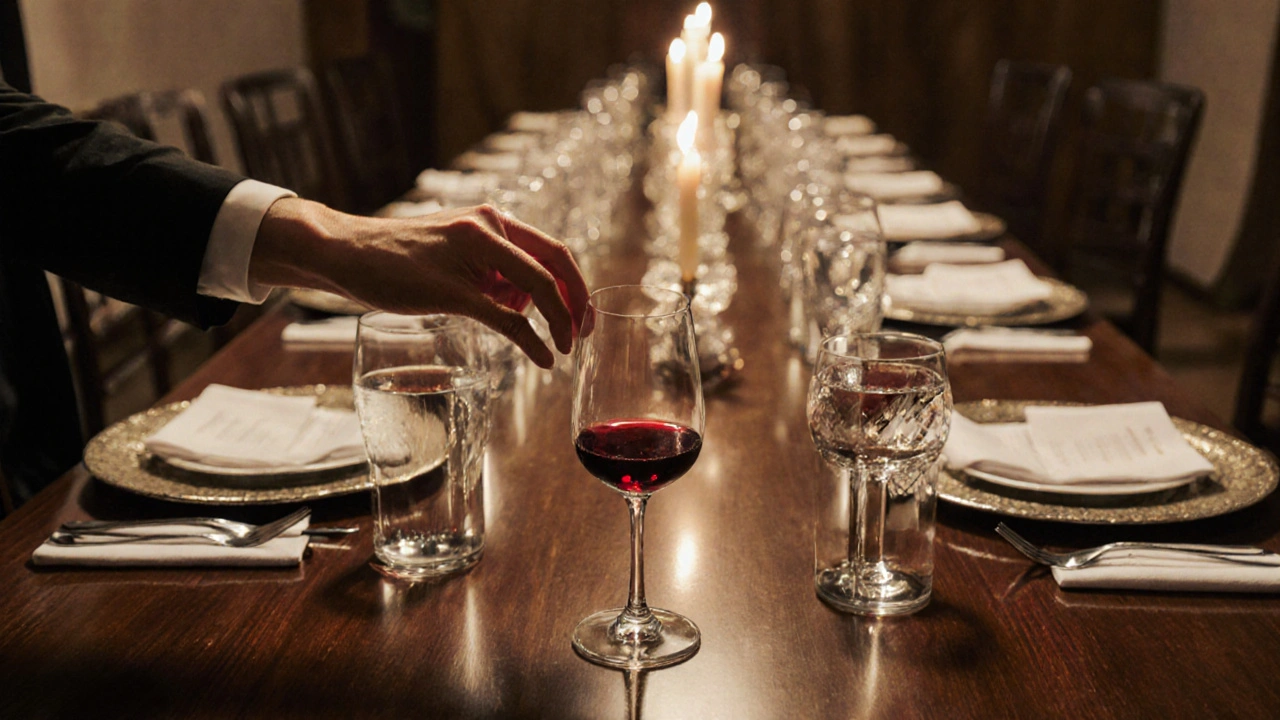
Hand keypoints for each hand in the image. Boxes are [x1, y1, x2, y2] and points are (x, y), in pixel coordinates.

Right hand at [248, 199, 588, 367]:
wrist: (348, 252)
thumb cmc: (401, 257)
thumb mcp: (457, 252)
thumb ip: (494, 268)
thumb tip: (527, 302)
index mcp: (491, 219)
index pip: (553, 249)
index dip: (577, 283)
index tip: (585, 314)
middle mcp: (487, 227)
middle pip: (555, 265)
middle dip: (578, 304)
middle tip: (585, 334)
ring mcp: (469, 256)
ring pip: (534, 291)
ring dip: (554, 323)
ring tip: (554, 346)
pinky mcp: (451, 289)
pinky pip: (507, 318)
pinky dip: (533, 340)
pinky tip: (545, 358)